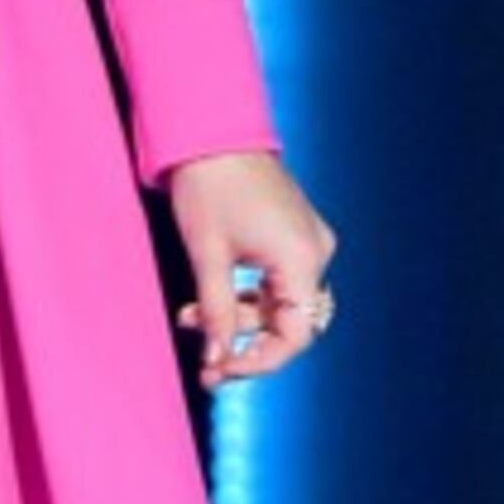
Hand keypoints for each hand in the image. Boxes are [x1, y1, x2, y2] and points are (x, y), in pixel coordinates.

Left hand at [169, 148, 338, 386]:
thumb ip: (216, 313)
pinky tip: (205, 300)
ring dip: (235, 319)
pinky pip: (275, 284)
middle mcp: (315, 253)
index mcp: (302, 258)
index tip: (222, 371)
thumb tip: (216, 361)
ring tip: (188, 318)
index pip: (296, 334)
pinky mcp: (292, 237)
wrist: (211, 132)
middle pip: (288, 323)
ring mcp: (307, 244)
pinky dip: (243, 297)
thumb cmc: (208, 185)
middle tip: (203, 363)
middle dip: (242, 343)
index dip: (260, 361)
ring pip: (277, 305)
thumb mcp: (207, 255)